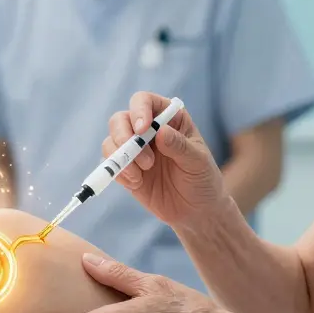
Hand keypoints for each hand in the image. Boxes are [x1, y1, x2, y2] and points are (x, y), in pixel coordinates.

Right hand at [104, 92, 231, 228]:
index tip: (143, 129)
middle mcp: (148, 129)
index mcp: (169, 118)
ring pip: (111, 140)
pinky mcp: (126, 169)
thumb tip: (160, 131)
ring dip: (122, 158)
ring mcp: (135, 149)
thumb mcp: (197, 162)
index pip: (145, 101)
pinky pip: (110, 164)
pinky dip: (118, 173)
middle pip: (120, 119)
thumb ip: (179, 146)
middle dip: (124, 137)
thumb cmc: (203, 180)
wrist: (196, 211)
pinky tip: (137, 183)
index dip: (139, 110)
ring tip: (141, 175)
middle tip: (145, 161)